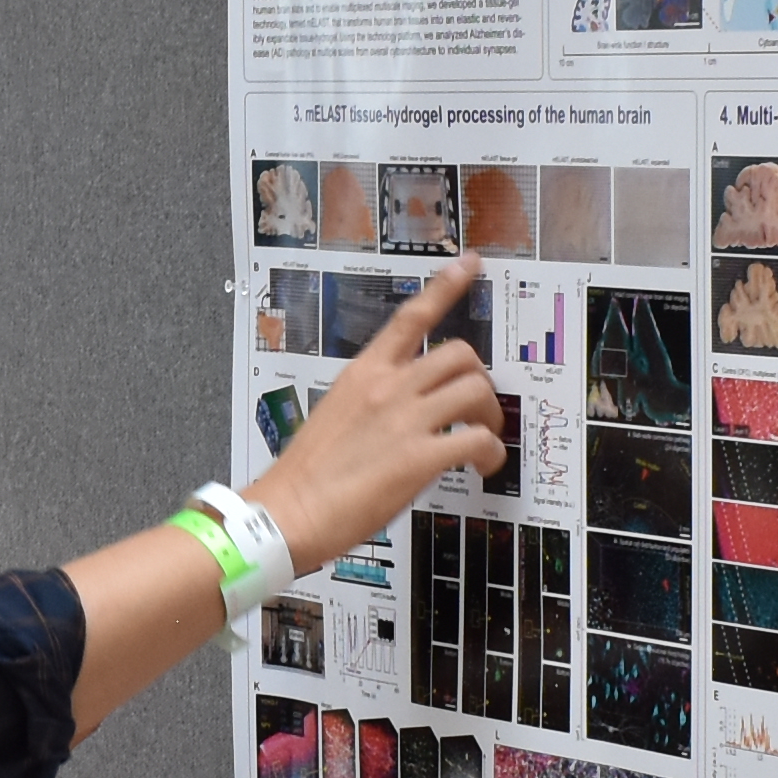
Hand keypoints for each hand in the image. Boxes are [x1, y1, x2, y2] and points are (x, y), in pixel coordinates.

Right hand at [252, 253, 510, 569]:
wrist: (286, 512)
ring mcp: (405, 420)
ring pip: (475, 389)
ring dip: (490, 414)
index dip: (447, 286)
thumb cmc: (304, 475)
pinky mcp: (419, 457)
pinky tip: (482, 467)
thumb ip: (371, 403)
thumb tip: (399, 412)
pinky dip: (490, 453)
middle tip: (478, 410)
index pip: (410, 317)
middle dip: (480, 379)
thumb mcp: (334, 416)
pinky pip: (477, 440)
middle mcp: (388, 388)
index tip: (470, 265)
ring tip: (483, 438)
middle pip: (459, 353)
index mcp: (363, 373)